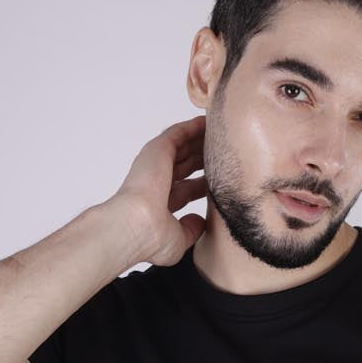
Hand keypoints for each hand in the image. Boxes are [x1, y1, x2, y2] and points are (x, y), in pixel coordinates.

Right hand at [109, 114, 207, 266]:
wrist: (136, 225)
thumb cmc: (151, 238)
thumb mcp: (179, 240)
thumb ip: (191, 230)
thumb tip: (200, 221)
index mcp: (160, 203)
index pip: (187, 189)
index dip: (203, 183)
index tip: (221, 180)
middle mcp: (157, 182)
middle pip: (185, 165)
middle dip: (204, 159)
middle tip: (225, 153)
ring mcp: (156, 165)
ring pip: (182, 147)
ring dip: (199, 139)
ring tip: (221, 133)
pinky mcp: (157, 150)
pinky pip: (178, 133)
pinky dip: (192, 127)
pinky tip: (208, 122)